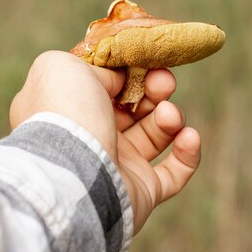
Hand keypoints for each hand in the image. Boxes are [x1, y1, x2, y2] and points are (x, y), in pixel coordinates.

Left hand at [9, 51, 200, 233]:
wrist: (72, 173)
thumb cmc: (65, 114)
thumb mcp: (62, 66)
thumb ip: (95, 65)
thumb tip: (121, 78)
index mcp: (74, 106)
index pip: (110, 83)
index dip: (132, 70)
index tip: (146, 60)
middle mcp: (94, 134)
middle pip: (137, 105)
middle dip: (157, 90)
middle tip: (163, 83)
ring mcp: (118, 164)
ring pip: (157, 134)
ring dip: (172, 118)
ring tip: (169, 115)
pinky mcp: (141, 191)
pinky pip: (174, 173)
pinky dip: (188, 153)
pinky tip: (189, 137)